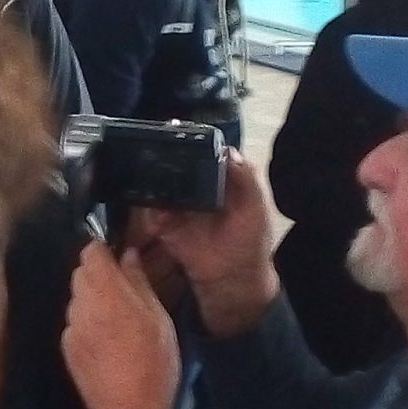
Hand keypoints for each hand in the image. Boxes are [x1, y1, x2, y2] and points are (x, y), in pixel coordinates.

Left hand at [63, 243, 183, 408]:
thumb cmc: (154, 364)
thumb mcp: (159, 320)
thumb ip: (140, 283)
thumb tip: (128, 255)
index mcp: (106, 294)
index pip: (90, 253)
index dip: (103, 250)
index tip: (117, 256)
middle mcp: (81, 306)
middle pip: (80, 274)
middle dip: (98, 275)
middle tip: (124, 290)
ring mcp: (70, 329)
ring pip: (76, 299)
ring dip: (92, 299)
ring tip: (117, 318)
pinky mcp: (66, 349)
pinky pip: (75, 323)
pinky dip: (87, 323)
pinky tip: (106, 341)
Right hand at [130, 155, 278, 338]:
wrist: (232, 278)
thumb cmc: (249, 241)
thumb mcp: (256, 208)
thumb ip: (246, 179)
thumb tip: (229, 151)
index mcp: (219, 175)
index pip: (202, 149)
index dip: (191, 138)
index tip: (179, 130)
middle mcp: (195, 184)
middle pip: (174, 162)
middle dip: (165, 157)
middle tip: (157, 152)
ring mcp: (178, 203)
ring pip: (159, 184)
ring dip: (154, 183)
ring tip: (155, 186)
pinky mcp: (164, 224)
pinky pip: (151, 212)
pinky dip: (151, 212)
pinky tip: (159, 218)